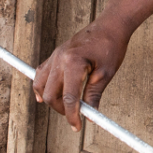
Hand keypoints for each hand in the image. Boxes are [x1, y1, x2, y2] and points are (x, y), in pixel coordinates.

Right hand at [33, 17, 132, 131]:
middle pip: (50, 94)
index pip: (69, 97)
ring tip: (64, 106)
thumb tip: (89, 116)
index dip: (72, 116)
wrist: (110, 25)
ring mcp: (55, 55)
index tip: (77, 127)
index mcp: (74, 63)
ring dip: (50, 99)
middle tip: (76, 116)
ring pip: (40, 85)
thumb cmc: (111, 47)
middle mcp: (60, 59)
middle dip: (62, 109)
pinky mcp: (55, 54)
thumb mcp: (106, 73)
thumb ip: (94, 95)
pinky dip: (41, 86)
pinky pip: (41, 73)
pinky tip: (44, 96)